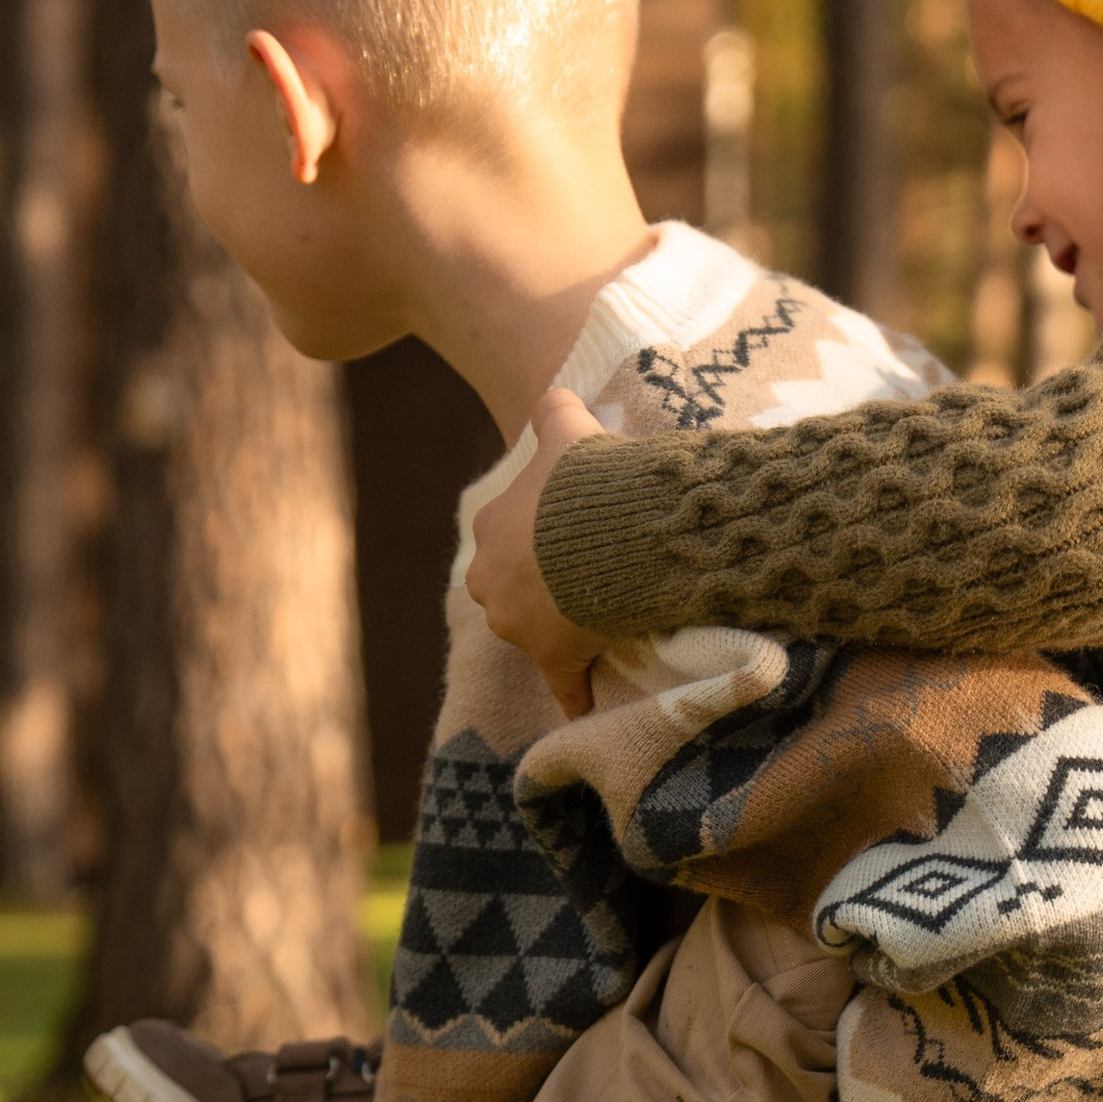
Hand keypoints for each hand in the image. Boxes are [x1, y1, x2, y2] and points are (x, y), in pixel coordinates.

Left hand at [466, 387, 611, 712]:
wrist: (611, 531)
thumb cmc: (586, 481)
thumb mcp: (569, 428)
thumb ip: (552, 409)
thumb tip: (552, 396)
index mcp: (491, 528)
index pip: (506, 538)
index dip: (540, 538)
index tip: (573, 536)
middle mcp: (490, 579)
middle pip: (512, 590)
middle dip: (541, 589)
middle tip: (590, 577)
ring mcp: (519, 624)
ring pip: (534, 633)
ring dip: (560, 632)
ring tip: (603, 622)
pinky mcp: (553, 658)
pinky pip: (565, 684)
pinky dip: (576, 694)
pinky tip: (587, 705)